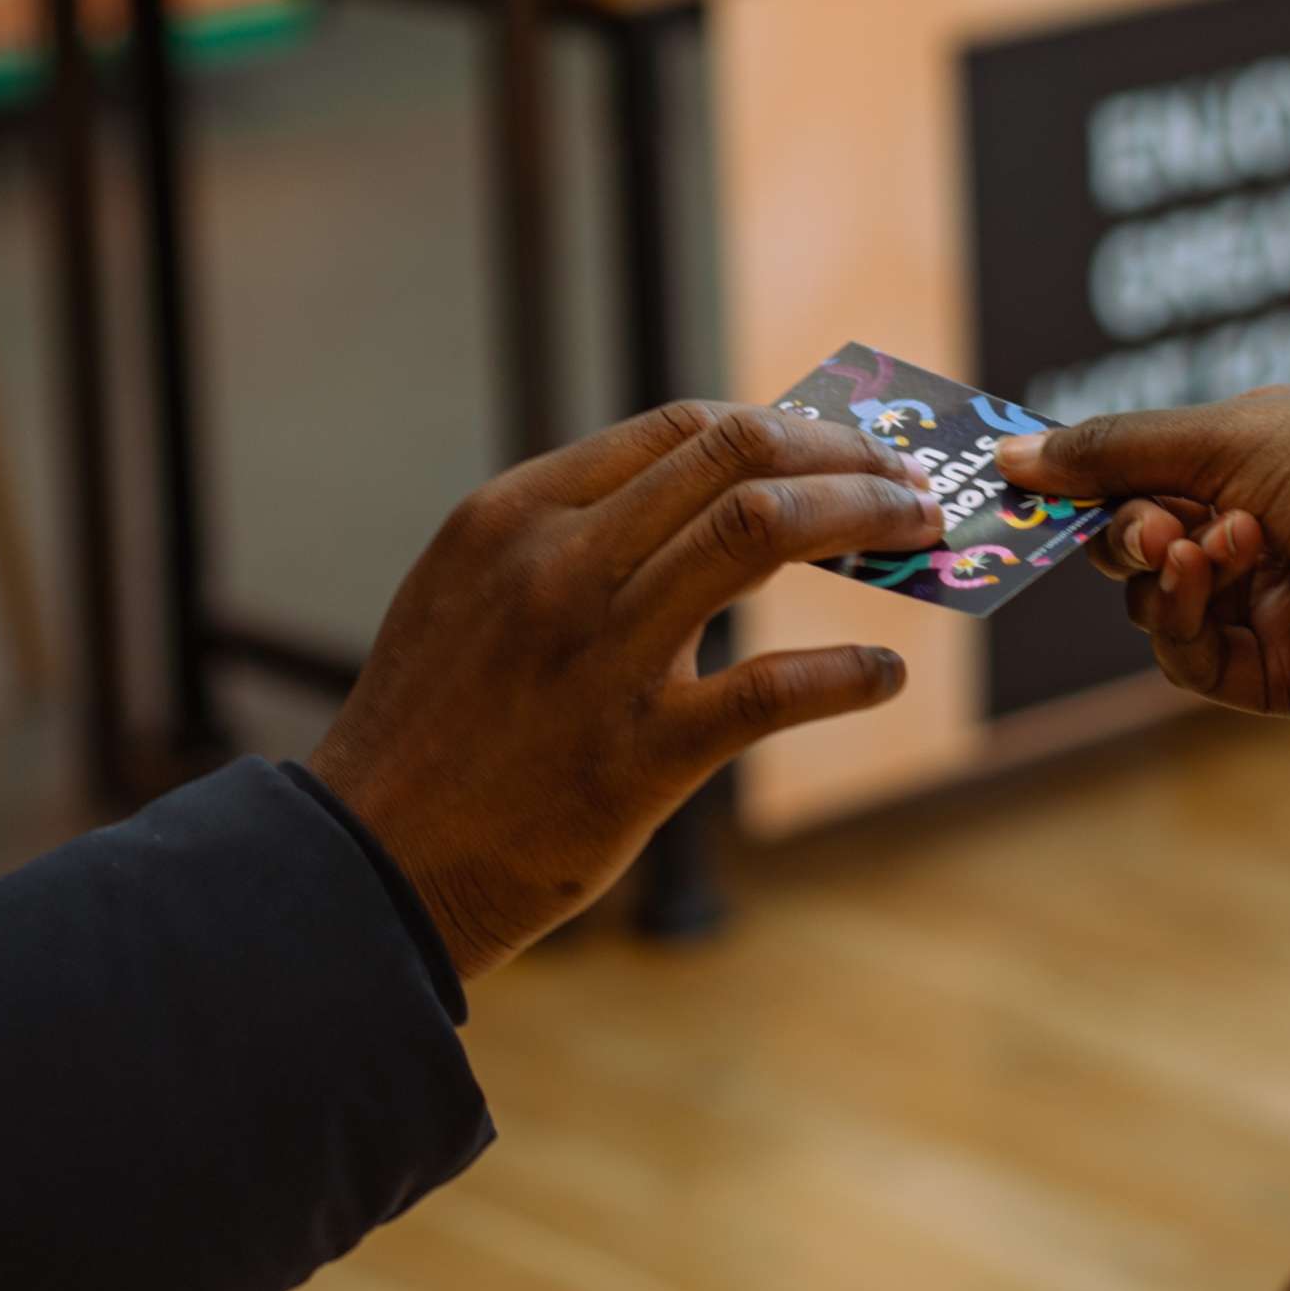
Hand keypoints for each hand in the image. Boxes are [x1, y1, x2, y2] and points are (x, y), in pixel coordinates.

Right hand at [310, 402, 945, 977]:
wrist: (371, 865)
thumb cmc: (435, 732)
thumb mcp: (476, 595)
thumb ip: (577, 542)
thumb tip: (718, 509)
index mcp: (516, 514)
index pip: (683, 427)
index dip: (786, 426)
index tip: (844, 448)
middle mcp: (558, 563)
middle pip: (737, 455)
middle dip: (846, 455)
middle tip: (908, 482)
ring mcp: (600, 655)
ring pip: (762, 529)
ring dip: (864, 518)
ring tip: (918, 534)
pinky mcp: (637, 755)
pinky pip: (772, 690)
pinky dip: (849, 675)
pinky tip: (883, 676)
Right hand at [998, 389, 1289, 721]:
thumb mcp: (1233, 435)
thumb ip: (1117, 450)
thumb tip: (1010, 453)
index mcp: (1247, 459)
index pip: (1135, 475)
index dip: (1088, 483)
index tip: (1027, 485)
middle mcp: (1249, 530)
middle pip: (1133, 543)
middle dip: (1129, 530)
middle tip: (1158, 525)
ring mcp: (1260, 604)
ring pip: (1153, 604)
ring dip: (1168, 574)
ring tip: (1215, 547)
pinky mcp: (1273, 673)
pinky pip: (1188, 660)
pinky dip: (1184, 622)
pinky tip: (1214, 583)